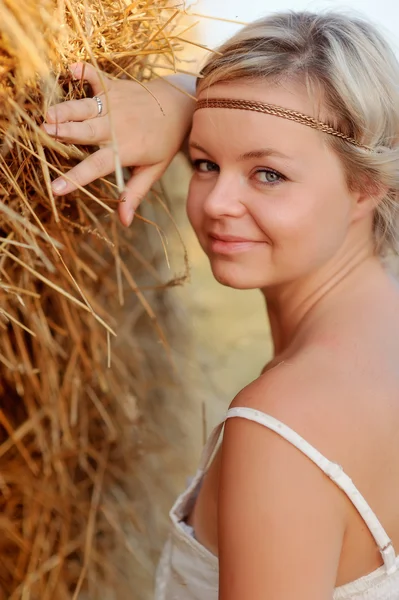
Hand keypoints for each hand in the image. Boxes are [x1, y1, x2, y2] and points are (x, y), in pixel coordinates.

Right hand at [42, 63, 195, 225]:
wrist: (179, 107)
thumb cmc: (164, 142)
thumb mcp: (153, 171)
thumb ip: (134, 193)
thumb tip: (124, 221)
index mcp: (123, 150)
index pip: (96, 167)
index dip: (76, 178)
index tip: (56, 189)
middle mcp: (116, 127)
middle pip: (86, 131)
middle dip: (66, 132)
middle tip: (46, 133)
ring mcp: (114, 104)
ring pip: (86, 107)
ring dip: (66, 109)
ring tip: (48, 113)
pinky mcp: (113, 87)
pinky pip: (96, 76)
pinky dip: (84, 72)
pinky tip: (71, 70)